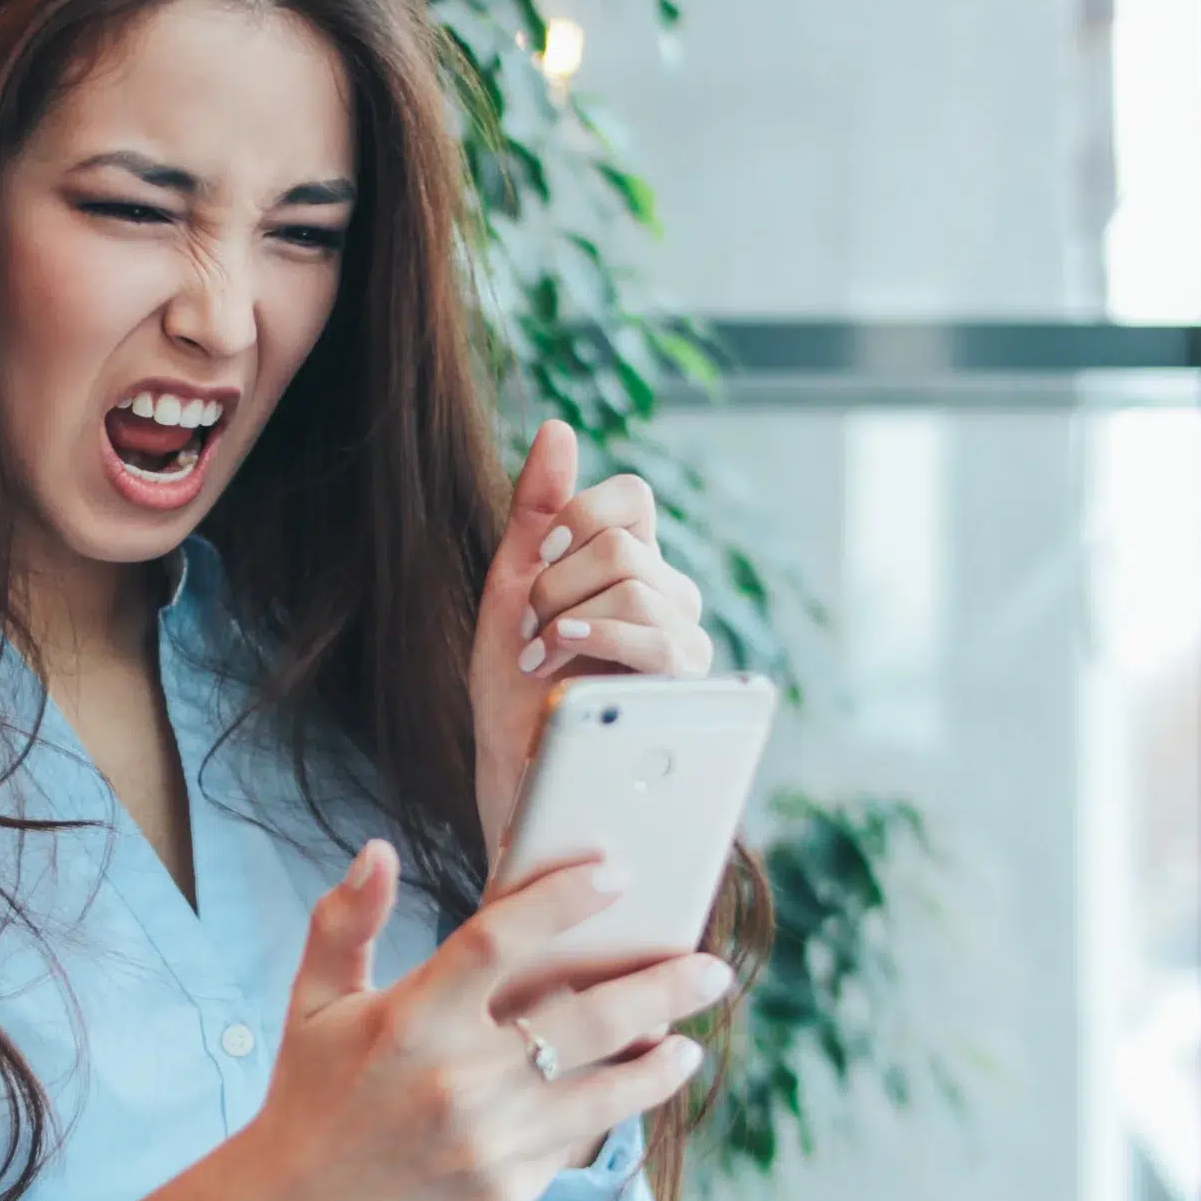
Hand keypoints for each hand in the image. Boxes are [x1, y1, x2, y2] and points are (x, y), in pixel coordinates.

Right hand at [218, 840, 729, 1200]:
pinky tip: (642, 1082)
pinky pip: (580, 1137)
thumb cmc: (312, 1093)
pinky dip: (620, 1105)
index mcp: (411, 1019)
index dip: (565, 899)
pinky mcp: (507, 1193)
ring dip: (662, 1057)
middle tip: (711, 965)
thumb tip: (379, 850)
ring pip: (607, 1088)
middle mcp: (458, 1080)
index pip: (501, 938)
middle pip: (589, 1016)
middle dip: (663, 985)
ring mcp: (489, 1142)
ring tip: (691, 1033)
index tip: (617, 874)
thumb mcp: (314, 1000)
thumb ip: (344, 922)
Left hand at [470, 420, 714, 868]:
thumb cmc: (511, 685)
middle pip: (624, 542)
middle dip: (557, 581)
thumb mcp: (510, 588)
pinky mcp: (690, 689)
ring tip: (537, 656)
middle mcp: (668, 596)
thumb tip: (559, 428)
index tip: (536, 555)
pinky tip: (556, 657)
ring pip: (637, 582)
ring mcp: (685, 642)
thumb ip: (534, 511)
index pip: (632, 497)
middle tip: (528, 627)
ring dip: (567, 615)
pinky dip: (597, 637)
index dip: (579, 514)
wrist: (515, 771)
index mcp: (630, 566)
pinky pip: (657, 635)